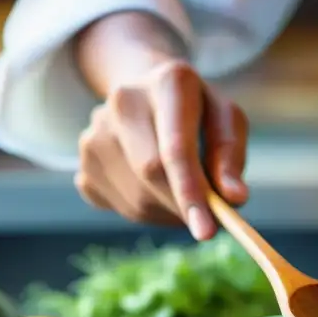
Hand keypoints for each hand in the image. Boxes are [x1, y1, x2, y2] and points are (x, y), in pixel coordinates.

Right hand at [75, 59, 248, 239]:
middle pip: (150, 173)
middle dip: (183, 206)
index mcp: (168, 83)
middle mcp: (123, 100)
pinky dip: (148, 213)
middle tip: (208, 222)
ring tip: (184, 194)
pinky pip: (120, 206)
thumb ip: (231, 157)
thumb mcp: (227, 121)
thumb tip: (234, 199)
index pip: (175, 147)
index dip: (191, 192)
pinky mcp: (84, 162)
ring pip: (136, 199)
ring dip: (169, 212)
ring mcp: (95, 131)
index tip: (207, 233)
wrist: (148, 93)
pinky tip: (157, 190)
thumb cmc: (198, 112)